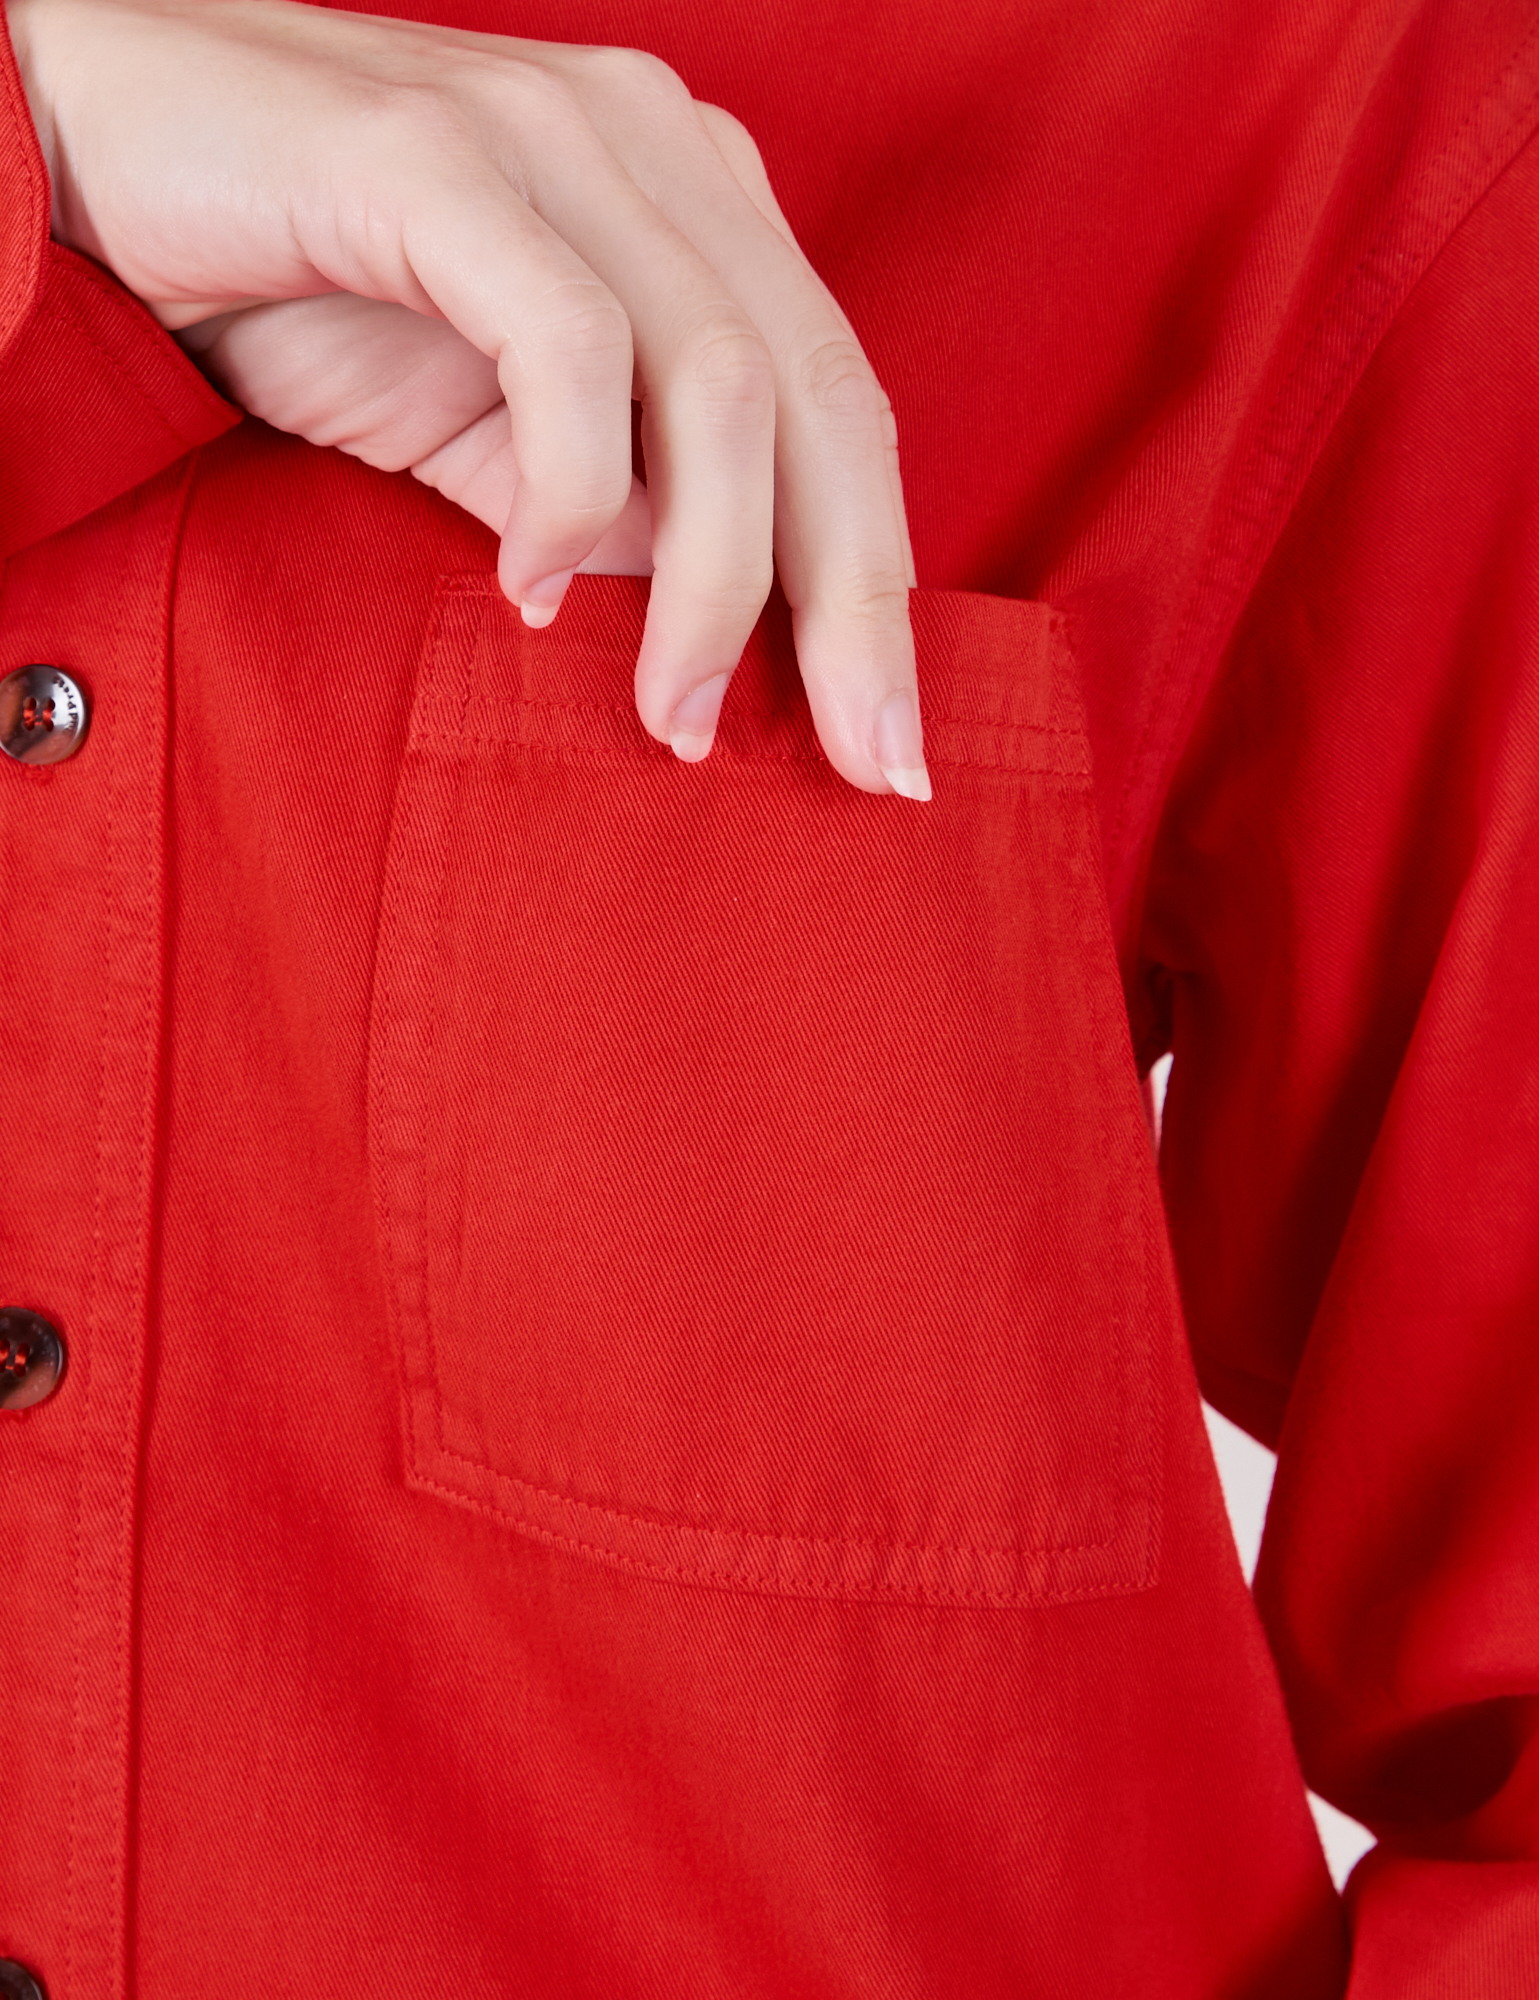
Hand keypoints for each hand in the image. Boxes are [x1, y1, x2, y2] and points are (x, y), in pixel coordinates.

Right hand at [7, 0, 928, 794]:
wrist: (96, 160)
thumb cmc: (299, 294)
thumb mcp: (489, 437)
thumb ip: (609, 510)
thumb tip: (704, 626)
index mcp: (693, 203)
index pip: (837, 409)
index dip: (880, 584)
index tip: (891, 743)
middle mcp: (653, 148)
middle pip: (817, 401)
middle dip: (853, 606)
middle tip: (865, 761)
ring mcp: (553, 137)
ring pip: (718, 385)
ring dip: (710, 583)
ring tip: (671, 714)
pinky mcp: (440, 157)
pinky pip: (565, 346)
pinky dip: (567, 490)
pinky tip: (526, 586)